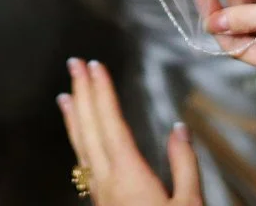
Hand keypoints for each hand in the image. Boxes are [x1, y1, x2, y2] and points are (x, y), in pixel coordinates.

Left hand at [58, 58, 201, 205]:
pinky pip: (83, 163)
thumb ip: (185, 166)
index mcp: (129, 175)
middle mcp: (107, 181)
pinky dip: (78, 142)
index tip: (95, 66)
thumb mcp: (189, 204)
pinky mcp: (99, 203)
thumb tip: (180, 130)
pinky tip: (79, 138)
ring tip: (66, 95)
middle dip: (82, 93)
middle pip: (90, 130)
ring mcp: (100, 193)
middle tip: (74, 64)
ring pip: (81, 148)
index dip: (102, 92)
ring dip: (74, 117)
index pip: (111, 124)